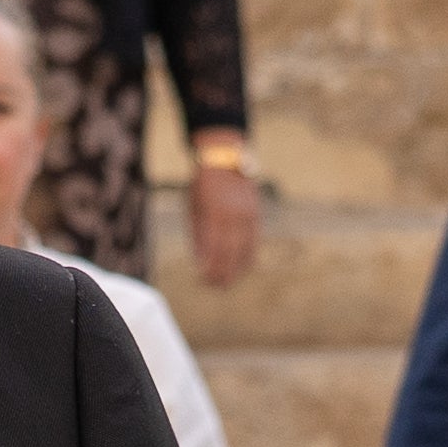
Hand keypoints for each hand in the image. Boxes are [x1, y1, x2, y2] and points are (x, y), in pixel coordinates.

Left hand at [189, 159, 262, 287]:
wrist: (224, 160)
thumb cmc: (201, 185)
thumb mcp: (192, 206)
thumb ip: (197, 233)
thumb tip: (200, 261)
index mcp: (213, 210)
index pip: (213, 245)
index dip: (209, 264)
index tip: (203, 278)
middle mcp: (233, 213)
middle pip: (230, 250)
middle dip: (223, 271)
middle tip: (215, 286)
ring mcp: (246, 213)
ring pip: (244, 248)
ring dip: (236, 268)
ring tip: (227, 283)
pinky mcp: (255, 214)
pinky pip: (254, 241)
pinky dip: (248, 257)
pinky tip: (241, 269)